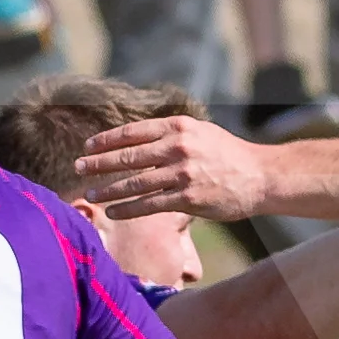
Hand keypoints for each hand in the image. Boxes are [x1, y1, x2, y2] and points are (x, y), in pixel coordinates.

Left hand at [76, 113, 270, 220]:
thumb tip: (136, 140)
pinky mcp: (188, 198)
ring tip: (90, 195)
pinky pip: (150, 204)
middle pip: (127, 156)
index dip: (106, 140)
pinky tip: (113, 212)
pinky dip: (128, 209)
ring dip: (108, 190)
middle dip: (98, 163)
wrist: (260, 175)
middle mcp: (178, 147)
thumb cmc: (227, 155)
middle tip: (78, 168)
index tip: (87, 146)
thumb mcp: (199, 133)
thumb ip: (169, 134)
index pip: (132, 132)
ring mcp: (183, 173)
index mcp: (178, 127)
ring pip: (135, 182)